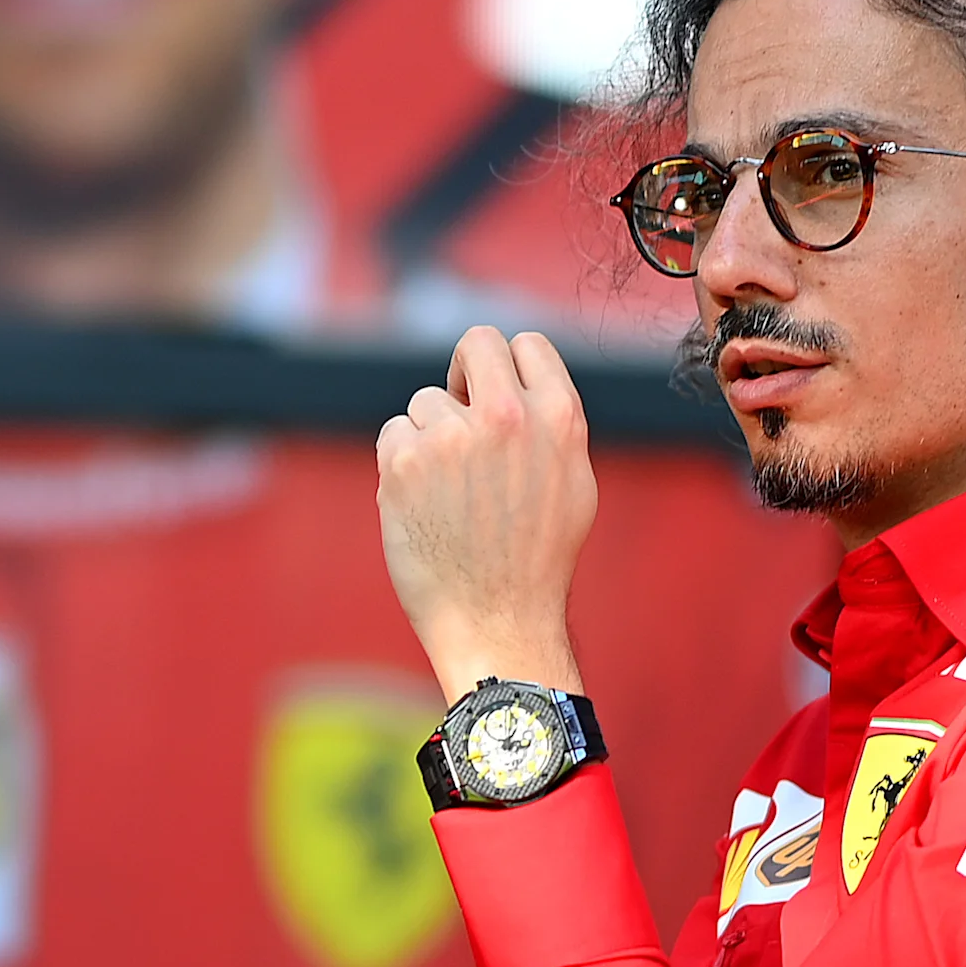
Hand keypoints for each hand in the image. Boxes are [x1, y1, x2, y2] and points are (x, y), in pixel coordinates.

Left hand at [374, 327, 599, 702]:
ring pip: (425, 402)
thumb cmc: (536, 561)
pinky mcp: (405, 461)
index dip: (505, 366)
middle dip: (462, 374)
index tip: (491, 394)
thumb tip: (518, 383)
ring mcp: (452, 437)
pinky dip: (401, 464)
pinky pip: (394, 434)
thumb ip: (548, 425)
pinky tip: (423, 506)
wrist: (497, 622)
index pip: (526, 344)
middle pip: (474, 344)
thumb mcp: (571, 483)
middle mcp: (507, 418)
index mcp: (559, 418)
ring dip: (429, 437)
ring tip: (450, 496)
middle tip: (456, 414)